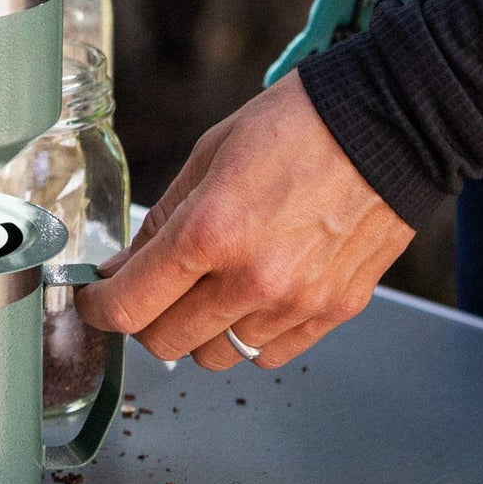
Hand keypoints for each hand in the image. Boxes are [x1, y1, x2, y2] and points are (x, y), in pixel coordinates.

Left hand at [78, 72, 414, 369]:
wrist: (389, 127)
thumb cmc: (296, 127)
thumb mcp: (207, 156)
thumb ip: (161, 223)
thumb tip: (122, 268)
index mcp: (210, 232)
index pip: (130, 306)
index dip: (98, 308)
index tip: (93, 299)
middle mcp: (252, 279)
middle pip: (166, 343)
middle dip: (144, 318)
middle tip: (147, 289)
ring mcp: (297, 303)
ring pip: (217, 356)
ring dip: (198, 330)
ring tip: (207, 286)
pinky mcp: (334, 313)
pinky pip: (269, 355)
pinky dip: (249, 336)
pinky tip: (250, 296)